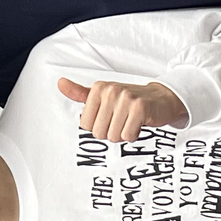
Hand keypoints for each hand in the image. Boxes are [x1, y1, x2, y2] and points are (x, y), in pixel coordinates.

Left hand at [56, 77, 187, 141]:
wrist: (161, 98)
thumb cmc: (129, 100)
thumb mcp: (103, 94)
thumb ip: (80, 93)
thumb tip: (60, 83)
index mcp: (98, 88)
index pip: (85, 125)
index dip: (99, 127)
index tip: (110, 116)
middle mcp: (111, 91)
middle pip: (99, 133)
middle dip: (111, 132)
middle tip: (122, 120)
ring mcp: (126, 98)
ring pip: (114, 136)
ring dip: (123, 134)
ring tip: (130, 121)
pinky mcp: (140, 108)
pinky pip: (128, 136)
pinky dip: (134, 135)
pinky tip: (139, 124)